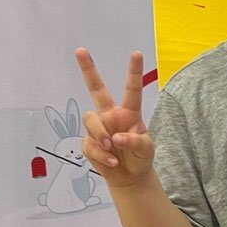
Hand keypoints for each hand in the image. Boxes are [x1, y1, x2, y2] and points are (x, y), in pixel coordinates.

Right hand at [75, 49, 155, 189]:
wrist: (129, 177)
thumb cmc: (140, 156)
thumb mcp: (146, 149)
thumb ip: (134, 141)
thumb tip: (115, 137)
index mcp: (129, 112)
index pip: (132, 89)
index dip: (133, 71)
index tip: (137, 53)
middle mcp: (111, 114)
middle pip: (96, 88)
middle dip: (88, 69)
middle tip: (80, 50)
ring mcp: (98, 127)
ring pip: (91, 120)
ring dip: (101, 135)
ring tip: (112, 148)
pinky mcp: (88, 142)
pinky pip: (90, 144)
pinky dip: (101, 155)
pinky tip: (112, 161)